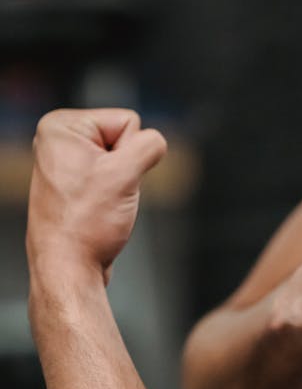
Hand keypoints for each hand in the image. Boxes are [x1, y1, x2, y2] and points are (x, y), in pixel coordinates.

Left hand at [27, 108, 166, 282]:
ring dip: (122, 182)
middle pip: (124, 136)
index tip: (106, 180)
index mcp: (60, 126)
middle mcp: (59, 140)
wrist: (69, 268)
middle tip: (104, 194)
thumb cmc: (85, 225)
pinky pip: (113, 175)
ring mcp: (66, 162)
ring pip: (122, 158)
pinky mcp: (75, 183)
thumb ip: (150, 144)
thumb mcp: (126, 174)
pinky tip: (99, 210)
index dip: (128, 152)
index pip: (128, 120)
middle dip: (125, 167)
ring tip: (100, 203)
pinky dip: (115, 193)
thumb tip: (156, 142)